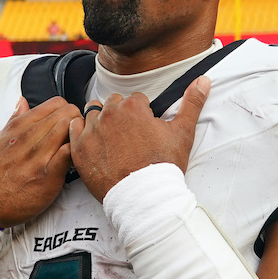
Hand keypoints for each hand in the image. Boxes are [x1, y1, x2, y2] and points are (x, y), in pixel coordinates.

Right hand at [0, 97, 80, 227]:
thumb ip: (14, 120)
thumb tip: (22, 103)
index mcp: (19, 126)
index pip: (56, 103)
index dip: (67, 110)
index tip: (67, 122)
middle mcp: (29, 137)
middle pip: (68, 113)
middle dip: (77, 122)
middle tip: (75, 137)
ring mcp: (39, 155)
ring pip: (71, 129)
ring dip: (79, 137)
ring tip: (75, 150)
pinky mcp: (48, 175)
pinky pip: (69, 154)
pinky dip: (77, 154)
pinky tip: (73, 161)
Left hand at [70, 77, 209, 201]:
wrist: (144, 198)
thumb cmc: (163, 167)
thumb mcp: (183, 133)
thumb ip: (192, 103)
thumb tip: (203, 80)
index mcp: (133, 107)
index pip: (135, 100)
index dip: (142, 115)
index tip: (145, 132)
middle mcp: (109, 114)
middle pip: (114, 105)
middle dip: (122, 117)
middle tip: (130, 140)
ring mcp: (92, 131)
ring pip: (93, 114)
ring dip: (101, 123)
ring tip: (114, 143)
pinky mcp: (79, 148)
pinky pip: (74, 128)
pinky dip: (82, 133)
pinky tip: (96, 145)